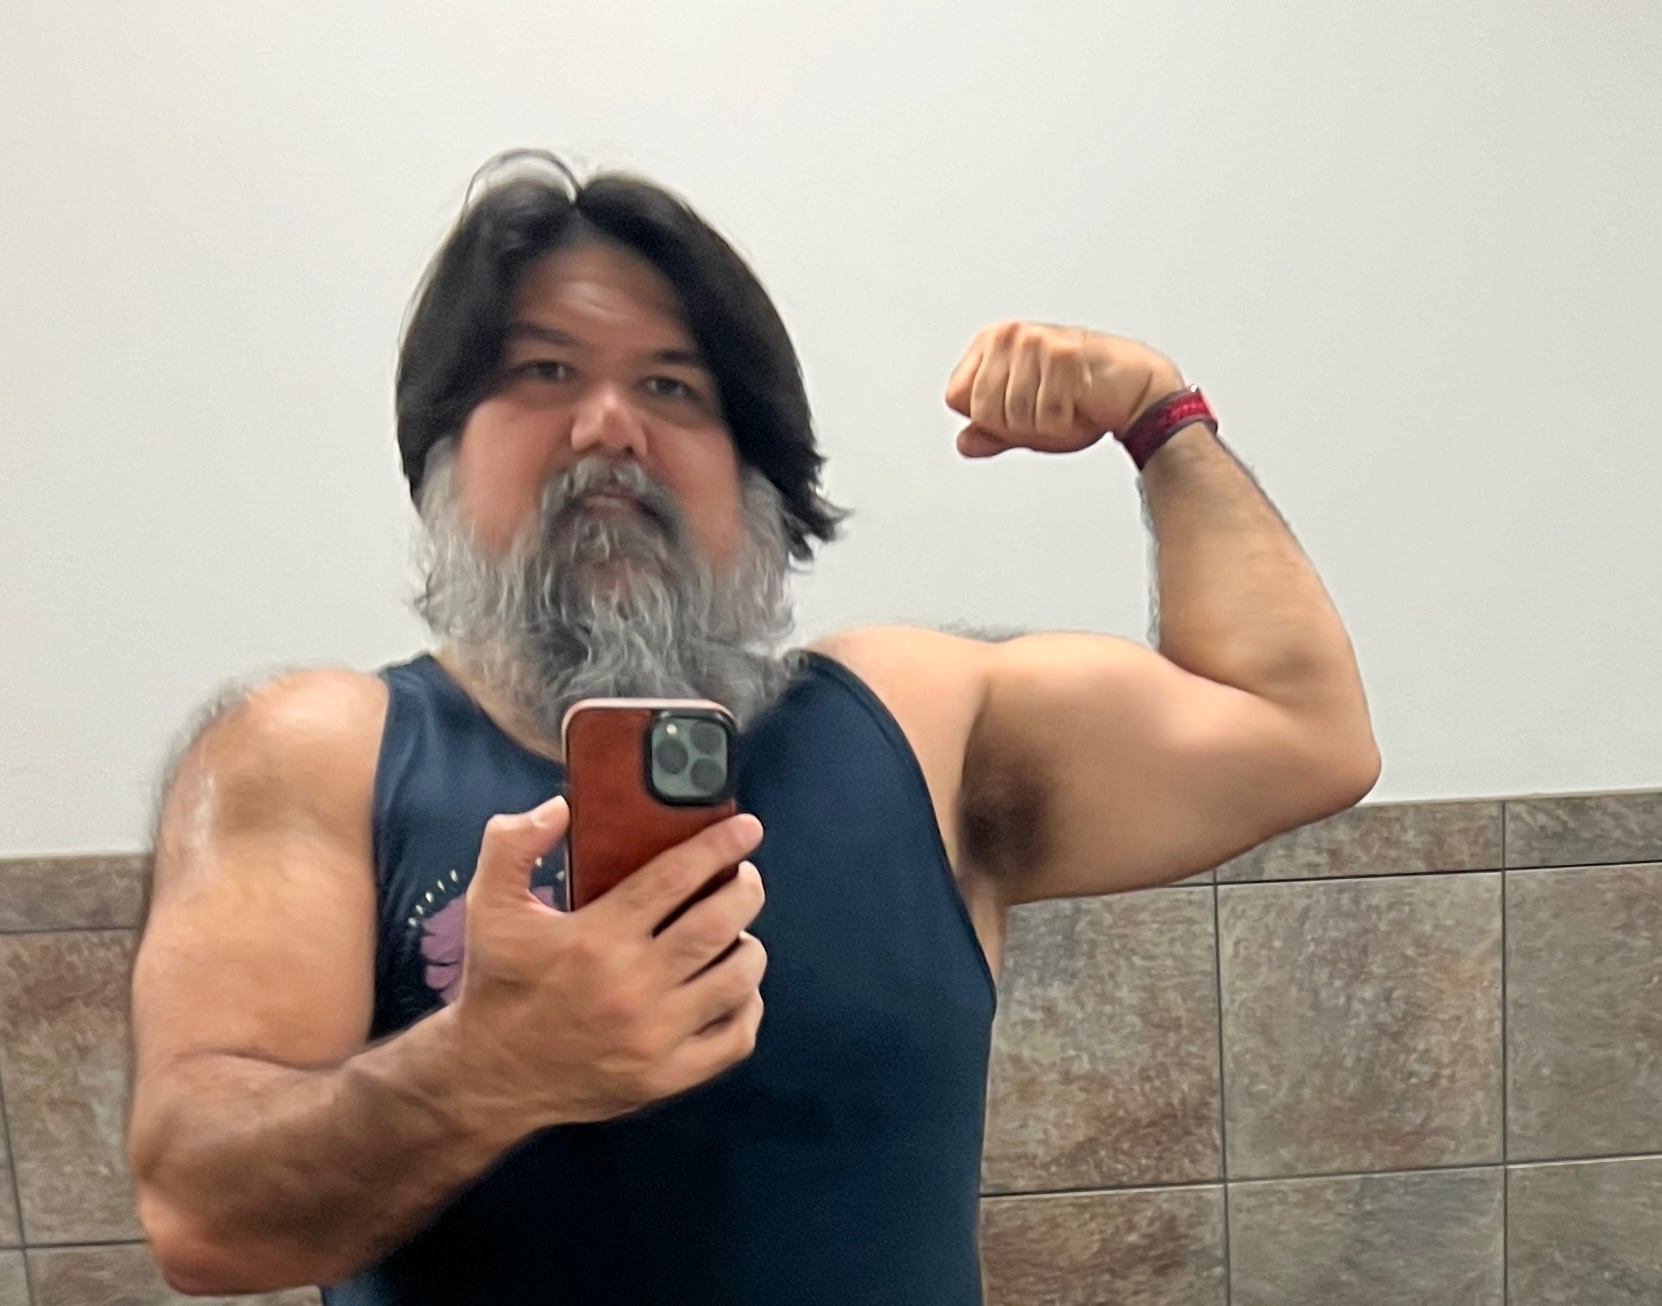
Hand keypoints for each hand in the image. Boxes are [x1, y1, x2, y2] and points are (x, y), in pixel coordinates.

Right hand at [452, 795, 767, 1127]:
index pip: (675, 878)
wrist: (488, 1077)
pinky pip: (735, 1038)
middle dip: (745, 890)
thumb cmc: (498, 983)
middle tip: (744, 878)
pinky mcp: (665, 1077)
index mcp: (595, 939)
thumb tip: (561, 807)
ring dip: (748, 946)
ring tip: (736, 931)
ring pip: (736, 979)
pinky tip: (735, 987)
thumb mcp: (489, 906)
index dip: (719, 846)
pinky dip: (747, 1006)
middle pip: (718, 924)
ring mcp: (654, 1037)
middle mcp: (632, 986)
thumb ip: (513, 845)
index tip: (747, 828)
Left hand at [944, 321, 1185, 457]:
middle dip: (1016, 425)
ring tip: (1065, 405)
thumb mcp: (1027, 422)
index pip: (956, 397)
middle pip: (983, 410)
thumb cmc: (1086, 398)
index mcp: (991, 342)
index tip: (1017, 409)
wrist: (1137, 390)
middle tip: (1046, 409)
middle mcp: (1008, 336)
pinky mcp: (1062, 354)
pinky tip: (1079, 404)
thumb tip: (964, 444)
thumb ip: (992, 433)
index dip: (987, 419)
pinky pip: (1045, 415)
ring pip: (1014, 415)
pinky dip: (1065, 423)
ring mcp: (1034, 342)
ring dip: (1044, 425)